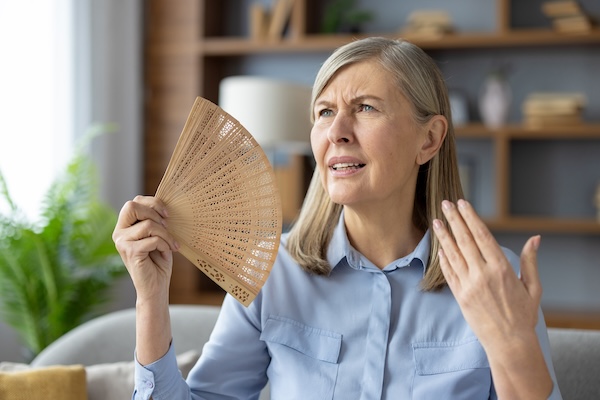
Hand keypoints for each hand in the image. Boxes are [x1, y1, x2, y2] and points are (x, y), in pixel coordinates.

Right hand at [112, 195, 179, 301]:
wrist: (156, 287)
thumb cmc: (158, 261)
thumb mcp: (158, 236)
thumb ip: (155, 220)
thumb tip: (166, 206)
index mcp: (125, 226)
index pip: (134, 201)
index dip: (153, 203)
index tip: (167, 215)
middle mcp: (119, 233)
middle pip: (132, 206)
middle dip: (155, 213)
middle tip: (167, 227)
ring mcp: (122, 242)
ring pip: (149, 224)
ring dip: (166, 234)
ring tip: (171, 245)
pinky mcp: (130, 252)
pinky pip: (153, 239)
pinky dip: (165, 244)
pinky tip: (167, 252)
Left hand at [432, 199, 541, 349]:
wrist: (509, 342)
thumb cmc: (523, 315)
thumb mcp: (533, 287)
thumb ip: (530, 260)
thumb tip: (535, 238)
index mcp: (502, 268)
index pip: (482, 235)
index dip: (471, 217)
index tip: (463, 204)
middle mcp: (482, 274)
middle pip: (465, 240)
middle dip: (454, 220)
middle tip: (445, 204)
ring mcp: (468, 285)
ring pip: (453, 254)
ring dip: (444, 236)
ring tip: (437, 221)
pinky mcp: (459, 296)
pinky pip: (448, 272)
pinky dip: (443, 258)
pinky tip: (439, 247)